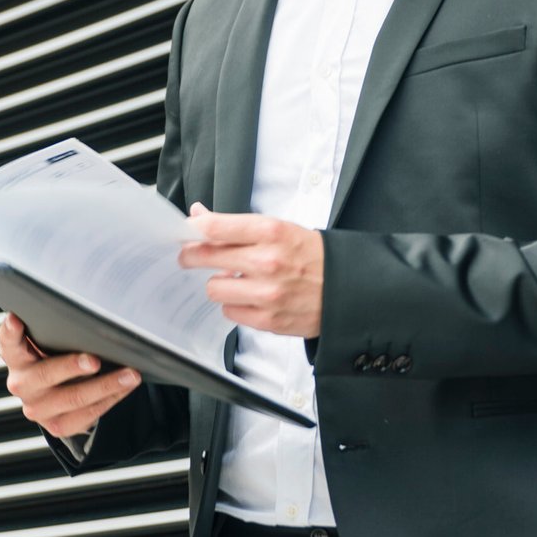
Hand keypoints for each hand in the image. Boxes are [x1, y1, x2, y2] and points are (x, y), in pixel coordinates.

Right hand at [0, 314, 140, 438]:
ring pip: (74, 398)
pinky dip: (112, 398)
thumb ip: (52, 329)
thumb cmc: (54, 356)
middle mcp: (21, 384)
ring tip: (130, 374)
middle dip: (72, 366)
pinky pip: (88, 414)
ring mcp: (38, 409)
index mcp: (16, 357)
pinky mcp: (57, 426)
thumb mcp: (47, 342)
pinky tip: (126, 387)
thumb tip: (83, 312)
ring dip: (107, 385)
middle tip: (95, 360)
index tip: (16, 320)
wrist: (55, 396)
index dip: (11, 332)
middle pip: (45, 374)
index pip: (9, 342)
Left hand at [178, 205, 323, 337]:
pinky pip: (229, 311)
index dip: (194, 229)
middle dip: (192, 255)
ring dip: (219, 283)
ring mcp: (267, 293)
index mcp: (272, 232)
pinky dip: (235, 305)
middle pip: (207, 256)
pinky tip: (250, 297)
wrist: (348, 288)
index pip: (216, 227)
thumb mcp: (280, 229)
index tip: (187, 232)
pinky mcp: (268, 320)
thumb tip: (199, 215)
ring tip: (234, 280)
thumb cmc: (313, 257)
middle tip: (189, 255)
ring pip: (214, 288)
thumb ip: (237, 225)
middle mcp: (267, 262)